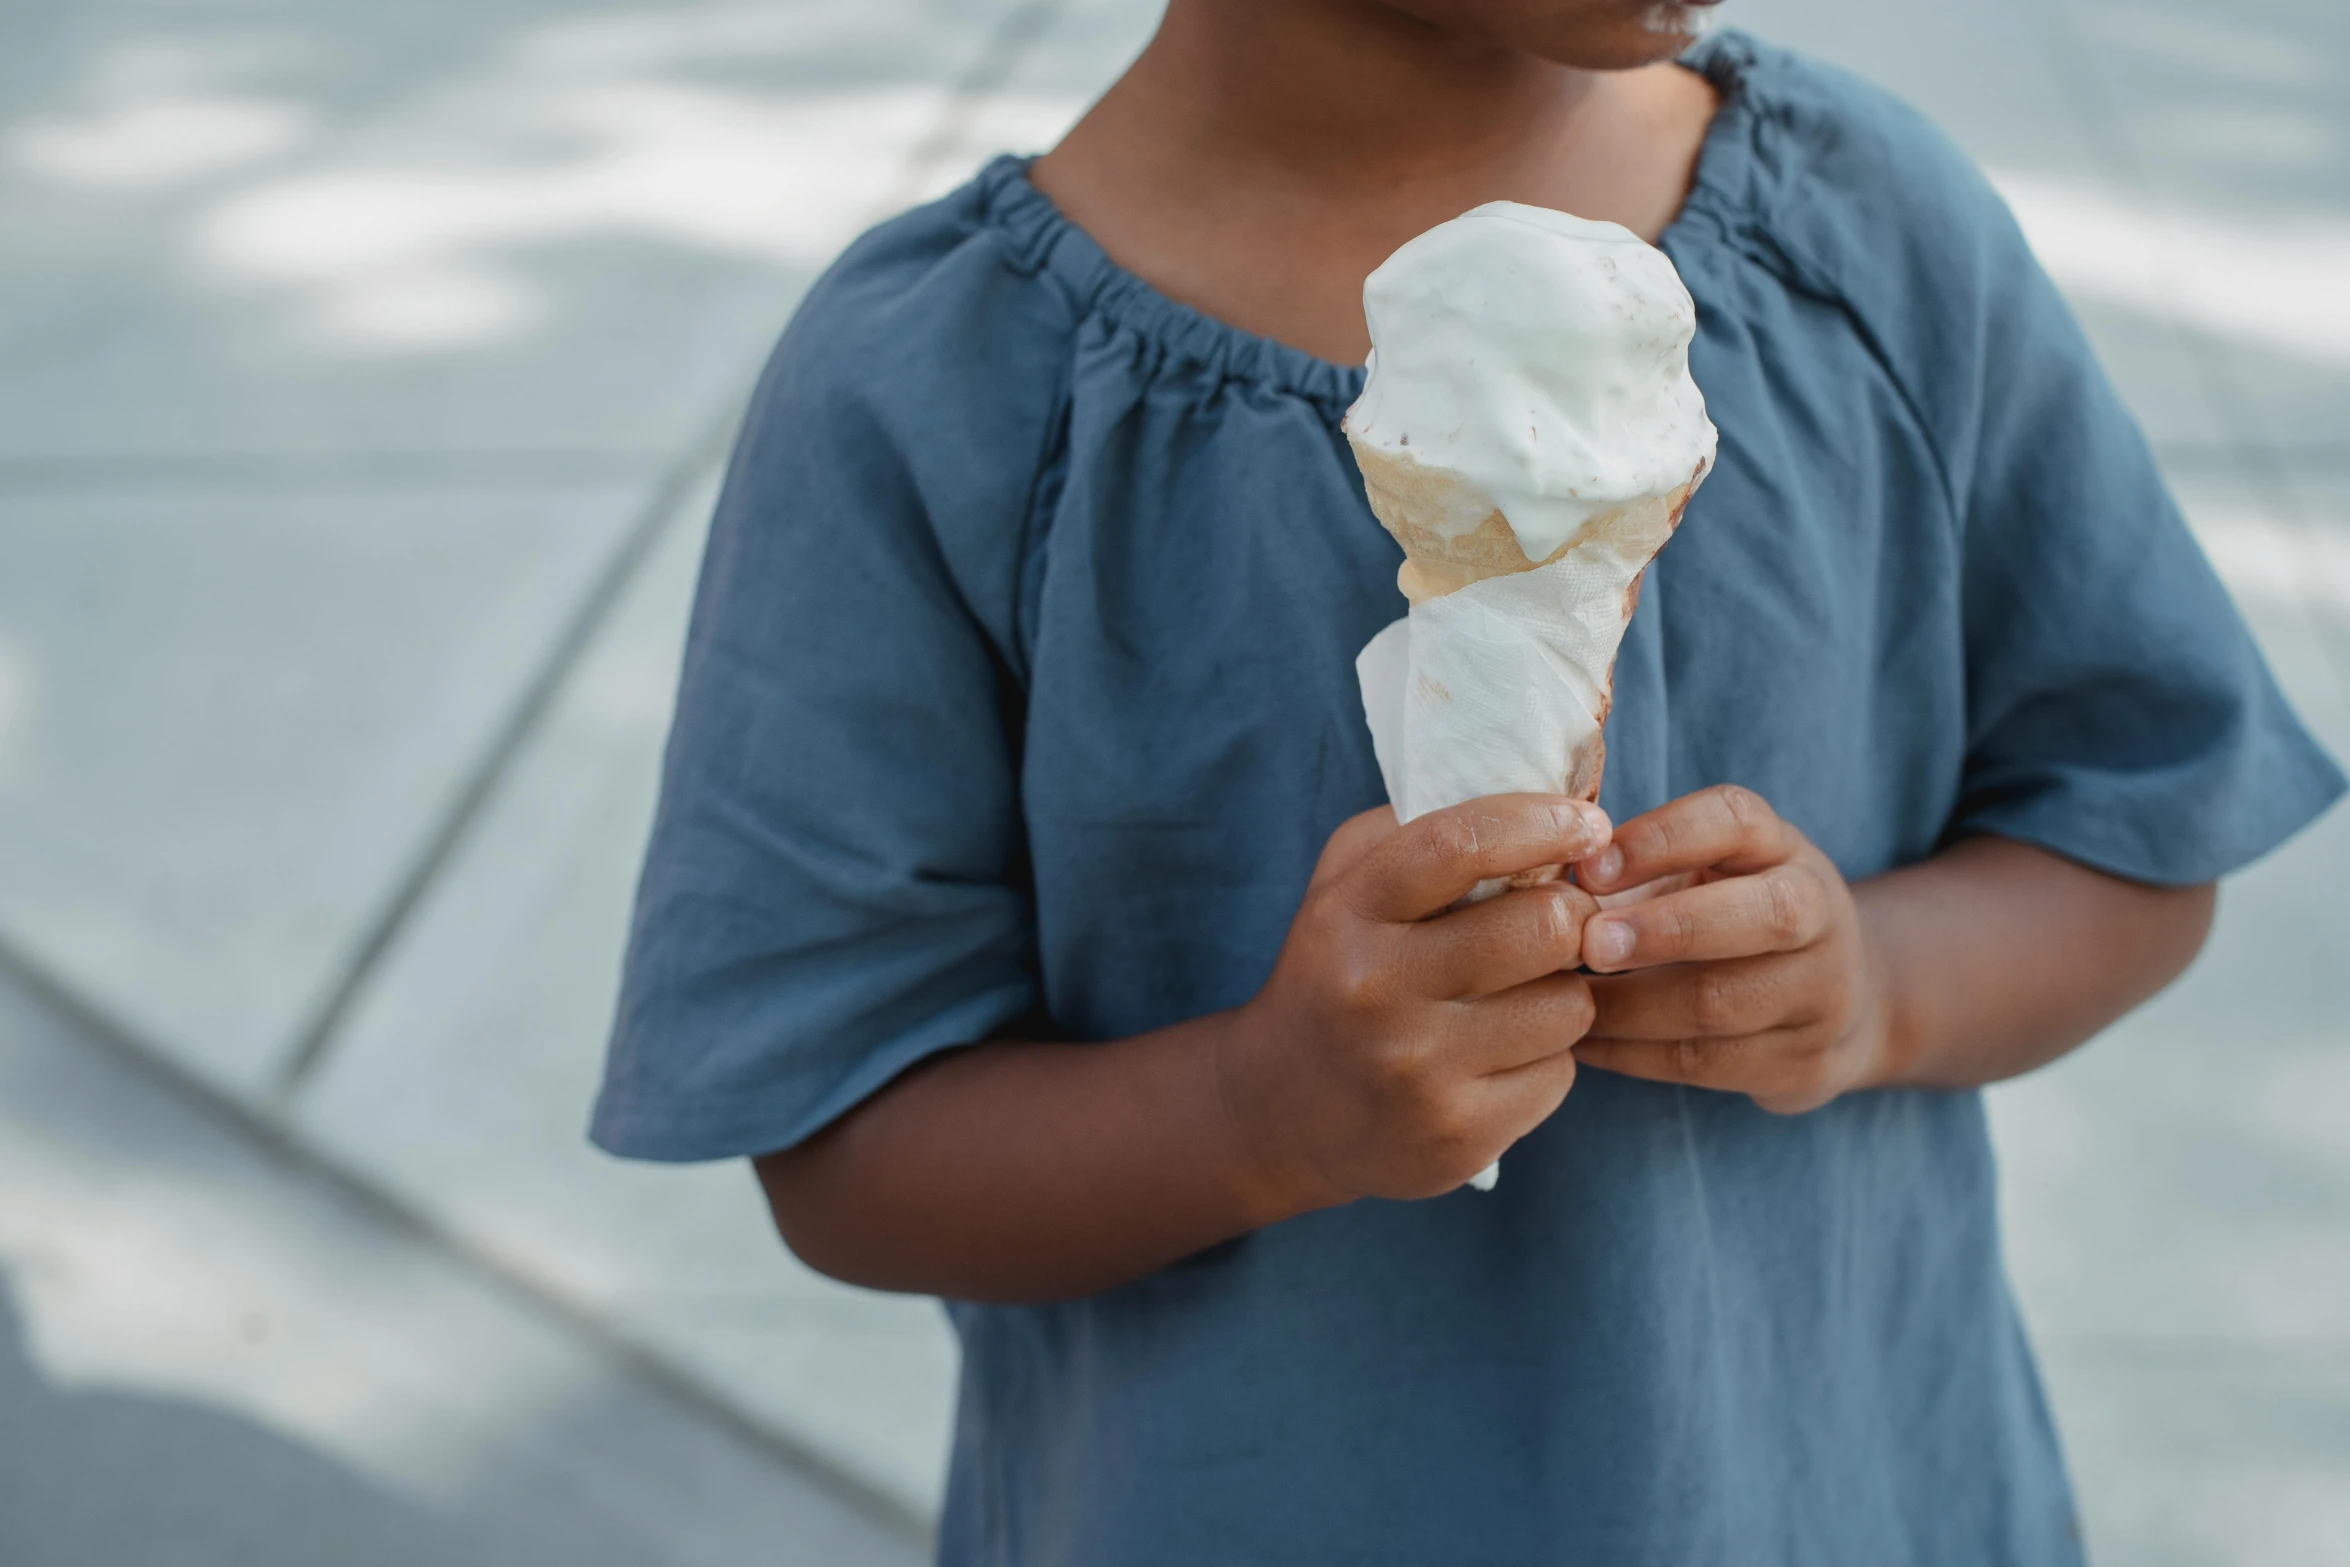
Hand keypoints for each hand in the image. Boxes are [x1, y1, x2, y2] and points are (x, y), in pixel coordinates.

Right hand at [1219, 795, 1611, 1203]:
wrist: (1282, 1110)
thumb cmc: (1337, 971)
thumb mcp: (1344, 885)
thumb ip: (1418, 830)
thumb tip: (1537, 798)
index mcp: (1349, 915)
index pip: (1458, 845)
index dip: (1540, 823)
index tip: (1586, 823)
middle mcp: (1378, 992)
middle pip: (1544, 927)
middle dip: (1572, 914)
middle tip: (1560, 918)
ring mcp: (1419, 1071)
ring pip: (1568, 1006)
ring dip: (1562, 992)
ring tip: (1519, 995)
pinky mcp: (1458, 1135)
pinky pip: (1560, 1075)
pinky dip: (1546, 1058)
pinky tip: (1501, 1055)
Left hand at [1571, 784, 1892, 1113]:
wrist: (1838, 1004)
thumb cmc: (1727, 916)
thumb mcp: (1698, 875)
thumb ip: (1630, 871)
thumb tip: (1537, 882)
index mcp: (1782, 849)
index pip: (1736, 820)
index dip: (1662, 838)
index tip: (1589, 866)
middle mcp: (1819, 914)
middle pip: (1766, 915)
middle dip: (1668, 929)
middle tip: (1588, 944)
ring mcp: (1822, 994)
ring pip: (1725, 1003)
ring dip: (1629, 1006)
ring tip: (1563, 1001)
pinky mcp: (1803, 1064)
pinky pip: (1705, 1063)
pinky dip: (1630, 1054)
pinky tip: (1581, 1043)